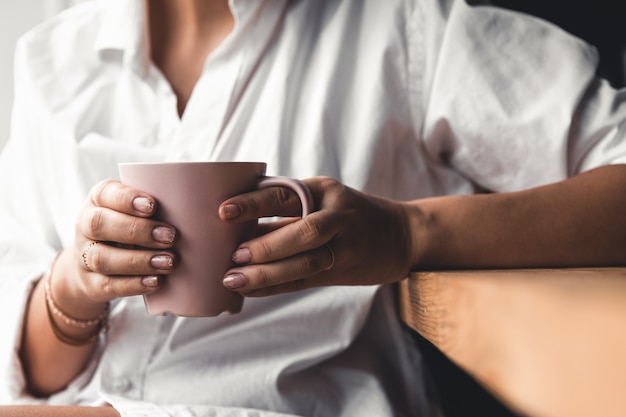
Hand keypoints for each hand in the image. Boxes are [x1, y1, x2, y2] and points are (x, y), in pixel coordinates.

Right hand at [52, 179, 176, 316]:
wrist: (92, 265)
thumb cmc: (130, 227)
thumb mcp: (136, 211)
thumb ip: (160, 206)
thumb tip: (204, 208)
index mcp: (99, 200)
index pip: (105, 193)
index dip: (126, 199)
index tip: (153, 205)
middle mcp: (85, 225)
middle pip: (100, 225)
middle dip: (137, 230)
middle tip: (171, 236)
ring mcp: (84, 256)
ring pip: (102, 257)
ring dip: (139, 260)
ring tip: (170, 262)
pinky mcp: (91, 284)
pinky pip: (108, 285)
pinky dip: (134, 284)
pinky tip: (156, 281)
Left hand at [219, 177, 413, 295]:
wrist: (401, 235)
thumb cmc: (349, 214)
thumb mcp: (323, 199)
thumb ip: (288, 208)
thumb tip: (235, 225)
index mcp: (324, 191)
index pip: (286, 194)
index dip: (254, 202)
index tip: (224, 211)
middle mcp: (337, 216)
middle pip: (302, 231)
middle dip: (266, 244)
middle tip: (233, 255)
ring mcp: (345, 245)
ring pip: (306, 261)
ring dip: (268, 272)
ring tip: (235, 279)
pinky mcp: (345, 270)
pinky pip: (306, 280)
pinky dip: (278, 286)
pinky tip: (252, 291)